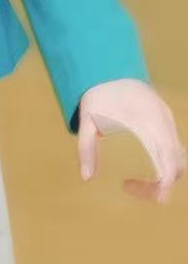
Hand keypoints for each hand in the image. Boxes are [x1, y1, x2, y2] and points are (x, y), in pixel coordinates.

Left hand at [78, 79, 185, 203]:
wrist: (111, 67)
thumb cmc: (100, 92)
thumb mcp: (87, 118)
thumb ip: (87, 147)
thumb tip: (86, 177)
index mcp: (147, 119)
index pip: (168, 155)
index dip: (167, 179)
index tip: (157, 196)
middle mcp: (164, 121)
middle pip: (176, 161)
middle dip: (161, 183)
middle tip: (132, 189)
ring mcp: (168, 121)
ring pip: (177, 157)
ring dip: (162, 174)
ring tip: (134, 184)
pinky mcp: (166, 122)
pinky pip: (173, 149)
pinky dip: (164, 164)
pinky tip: (144, 169)